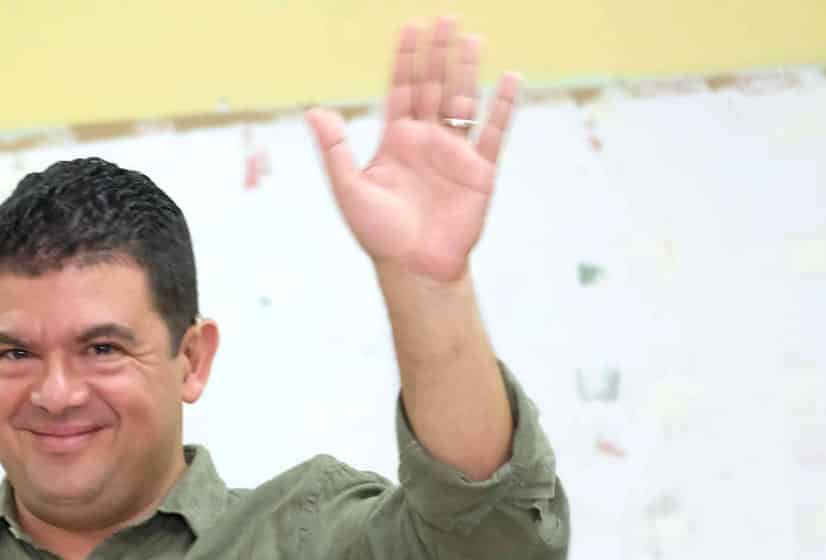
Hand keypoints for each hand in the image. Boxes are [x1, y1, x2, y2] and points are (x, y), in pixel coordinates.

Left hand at [305, 18, 518, 284]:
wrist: (415, 268)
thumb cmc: (380, 235)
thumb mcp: (349, 189)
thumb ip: (335, 149)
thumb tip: (314, 111)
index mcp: (396, 141)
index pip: (402, 89)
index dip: (406, 58)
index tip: (411, 26)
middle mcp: (427, 141)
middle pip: (434, 86)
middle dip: (438, 53)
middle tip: (446, 17)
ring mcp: (455, 153)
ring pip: (464, 101)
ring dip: (468, 70)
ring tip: (472, 38)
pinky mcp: (480, 171)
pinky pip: (495, 133)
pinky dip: (504, 107)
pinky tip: (511, 78)